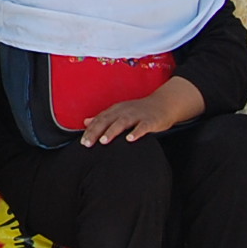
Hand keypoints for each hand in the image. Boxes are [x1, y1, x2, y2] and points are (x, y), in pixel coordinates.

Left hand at [80, 77, 204, 145]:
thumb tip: (86, 122)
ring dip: (112, 131)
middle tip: (87, 143)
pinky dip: (136, 132)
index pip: (99, 119)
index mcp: (116, 110)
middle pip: (107, 120)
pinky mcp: (150, 120)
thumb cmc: (140, 111)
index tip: (82, 142)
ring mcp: (138, 115)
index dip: (90, 130)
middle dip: (96, 132)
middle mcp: (125, 111)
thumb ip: (104, 117)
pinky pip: (143, 126)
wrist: (163, 104)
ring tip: (104, 141)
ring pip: (122, 122)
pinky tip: (130, 139)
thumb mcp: (120, 111)